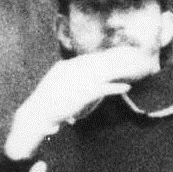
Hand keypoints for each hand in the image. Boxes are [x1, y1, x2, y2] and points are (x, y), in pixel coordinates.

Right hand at [0, 47, 164, 163]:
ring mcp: (79, 81)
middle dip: (115, 60)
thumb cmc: (44, 105)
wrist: (38, 114)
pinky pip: (105, 88)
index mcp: (65, 68)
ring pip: (106, 72)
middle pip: (100, 62)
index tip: (114, 57)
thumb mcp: (53, 87)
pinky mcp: (84, 93)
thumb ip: (63, 81)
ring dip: (121, 71)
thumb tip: (68, 76)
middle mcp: (73, 70)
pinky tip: (127, 87)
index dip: (102, 59)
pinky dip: (117, 87)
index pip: (87, 60)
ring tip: (134, 70)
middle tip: (130, 58)